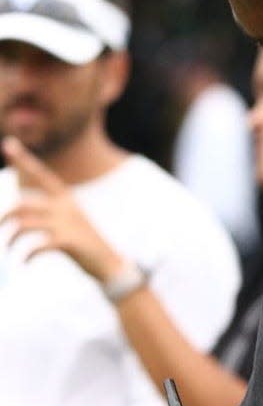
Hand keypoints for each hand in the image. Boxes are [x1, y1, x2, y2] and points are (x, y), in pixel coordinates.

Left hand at [0, 136, 121, 281]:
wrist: (108, 261)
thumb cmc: (81, 240)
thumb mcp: (67, 219)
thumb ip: (46, 209)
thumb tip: (19, 206)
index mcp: (64, 196)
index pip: (40, 174)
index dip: (23, 160)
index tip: (8, 143)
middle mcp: (64, 206)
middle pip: (22, 204)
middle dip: (4, 217)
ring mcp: (66, 223)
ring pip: (25, 225)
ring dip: (11, 238)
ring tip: (8, 248)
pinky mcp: (68, 242)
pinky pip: (38, 245)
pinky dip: (27, 255)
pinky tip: (24, 262)